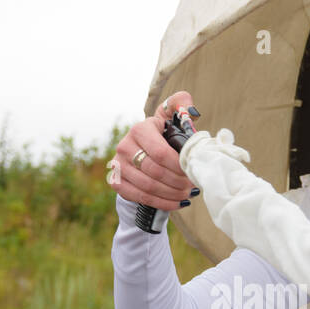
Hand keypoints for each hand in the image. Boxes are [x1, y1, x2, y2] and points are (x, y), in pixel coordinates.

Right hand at [109, 90, 197, 211]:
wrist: (142, 152)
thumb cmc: (163, 134)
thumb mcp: (171, 117)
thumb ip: (181, 105)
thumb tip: (191, 109)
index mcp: (139, 129)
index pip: (160, 153)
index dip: (179, 165)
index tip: (193, 171)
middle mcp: (124, 146)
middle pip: (155, 172)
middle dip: (178, 181)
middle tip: (193, 185)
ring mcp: (117, 165)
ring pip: (149, 187)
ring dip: (172, 193)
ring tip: (188, 193)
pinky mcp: (116, 182)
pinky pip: (142, 197)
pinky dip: (163, 203)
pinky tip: (178, 202)